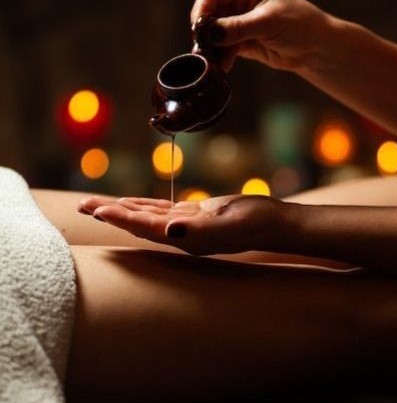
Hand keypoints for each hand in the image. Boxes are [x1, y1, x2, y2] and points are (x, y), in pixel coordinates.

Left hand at [78, 194, 300, 255]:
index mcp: (184, 237)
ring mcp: (186, 224)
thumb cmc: (253, 222)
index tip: (96, 209)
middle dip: (111, 213)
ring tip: (99, 204)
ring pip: (147, 215)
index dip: (119, 217)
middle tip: (83, 205)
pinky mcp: (194, 214)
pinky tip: (132, 202)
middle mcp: (180, 233)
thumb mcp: (228, 223)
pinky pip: (162, 209)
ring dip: (123, 209)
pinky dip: (144, 204)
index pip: (144, 226)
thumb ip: (198, 228)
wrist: (271, 222)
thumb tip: (170, 230)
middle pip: (138, 222)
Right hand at [191, 0, 328, 71]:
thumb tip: (212, 33)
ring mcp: (237, 20)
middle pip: (208, 11)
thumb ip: (238, 27)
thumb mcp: (267, 22)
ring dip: (211, 47)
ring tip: (210, 61)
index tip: (197, 27)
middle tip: (200, 46)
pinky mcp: (239, 40)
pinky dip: (220, 58)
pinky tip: (221, 67)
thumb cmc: (298, 24)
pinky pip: (222, 48)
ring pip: (213, 32)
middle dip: (203, 30)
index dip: (201, 8)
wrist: (313, 48)